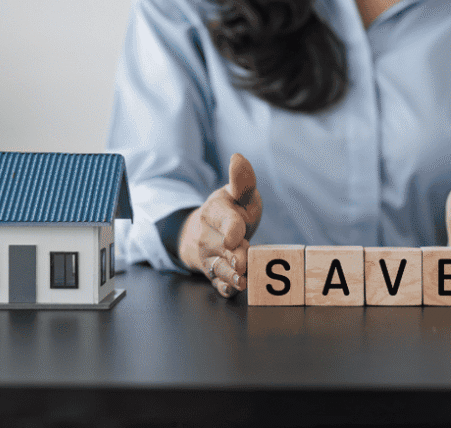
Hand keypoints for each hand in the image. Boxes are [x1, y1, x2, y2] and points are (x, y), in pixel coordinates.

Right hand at [178, 153, 262, 297]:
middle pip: (221, 247)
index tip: (234, 237)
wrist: (208, 231)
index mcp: (216, 211)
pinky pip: (216, 283)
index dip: (230, 228)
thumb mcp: (237, 194)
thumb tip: (238, 158)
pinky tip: (232, 291)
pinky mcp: (212, 273)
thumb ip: (242, 181)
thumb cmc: (231, 210)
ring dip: (229, 276)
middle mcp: (209, 235)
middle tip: (242, 263)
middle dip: (233, 255)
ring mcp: (209, 256)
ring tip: (241, 281)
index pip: (224, 219)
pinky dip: (223, 288)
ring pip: (218, 268)